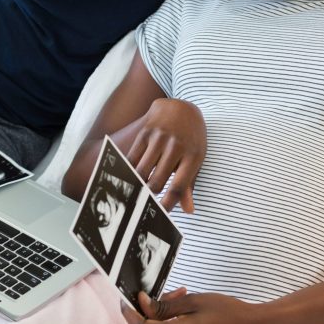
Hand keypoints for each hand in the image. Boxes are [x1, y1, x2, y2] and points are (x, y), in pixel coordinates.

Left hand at [122, 290, 266, 323]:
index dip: (130, 311)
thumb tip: (142, 303)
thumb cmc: (226, 310)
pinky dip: (164, 321)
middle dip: (137, 314)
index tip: (133, 294)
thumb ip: (165, 304)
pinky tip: (178, 304)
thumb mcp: (194, 300)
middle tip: (147, 293)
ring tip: (174, 294)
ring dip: (153, 315)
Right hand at [126, 98, 205, 212]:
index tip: (160, 215)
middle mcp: (176, 146)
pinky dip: (128, 171)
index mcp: (193, 156)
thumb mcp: (196, 158)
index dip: (168, 205)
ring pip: (142, 171)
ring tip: (136, 193)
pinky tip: (128, 178)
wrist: (181, 107)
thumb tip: (188, 210)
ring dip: (138, 186)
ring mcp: (159, 138)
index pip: (179, 187)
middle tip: (145, 204)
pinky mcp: (145, 133)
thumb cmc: (191, 139)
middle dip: (149, 197)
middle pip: (157, 181)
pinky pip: (132, 157)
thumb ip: (189, 184)